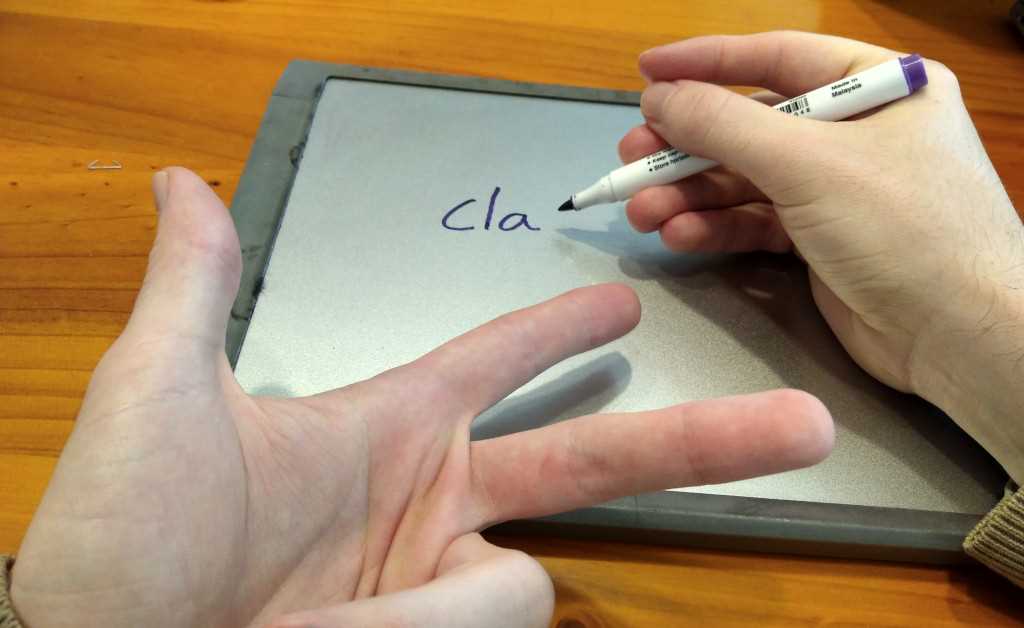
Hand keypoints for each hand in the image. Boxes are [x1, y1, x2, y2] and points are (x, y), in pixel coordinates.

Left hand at [10, 168, 832, 627]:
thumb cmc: (125, 537)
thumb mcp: (158, 393)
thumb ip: (197, 284)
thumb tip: (185, 186)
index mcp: (385, 428)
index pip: (498, 362)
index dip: (560, 330)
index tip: (622, 305)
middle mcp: (428, 507)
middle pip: (593, 459)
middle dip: (697, 440)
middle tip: (797, 424)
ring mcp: (440, 586)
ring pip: (522, 578)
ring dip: (435, 600)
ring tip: (322, 615)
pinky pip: (496, 618)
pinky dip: (436, 627)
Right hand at [621, 31, 1023, 482]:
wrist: (958, 337)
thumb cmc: (906, 230)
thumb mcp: (811, 165)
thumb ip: (726, 126)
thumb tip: (660, 96)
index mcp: (878, 87)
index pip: (778, 58)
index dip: (707, 63)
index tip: (647, 72)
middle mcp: (856, 132)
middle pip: (750, 125)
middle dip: (687, 145)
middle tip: (633, 158)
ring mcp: (837, 189)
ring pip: (744, 179)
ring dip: (690, 194)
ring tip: (643, 211)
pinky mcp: (819, 240)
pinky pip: (754, 222)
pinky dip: (715, 228)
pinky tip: (680, 235)